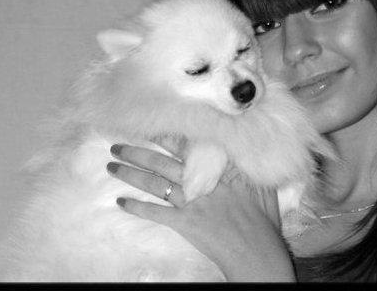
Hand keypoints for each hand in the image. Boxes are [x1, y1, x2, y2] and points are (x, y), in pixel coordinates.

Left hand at [106, 138, 295, 281]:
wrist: (256, 249)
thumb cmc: (263, 217)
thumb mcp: (260, 183)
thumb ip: (244, 164)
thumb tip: (239, 147)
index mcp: (219, 168)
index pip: (187, 146)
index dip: (166, 136)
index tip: (149, 126)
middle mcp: (201, 180)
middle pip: (163, 162)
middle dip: (138, 152)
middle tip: (117, 145)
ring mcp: (191, 201)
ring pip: (155, 183)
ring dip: (131, 174)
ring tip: (112, 166)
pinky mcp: (184, 222)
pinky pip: (155, 213)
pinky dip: (137, 208)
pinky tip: (122, 202)